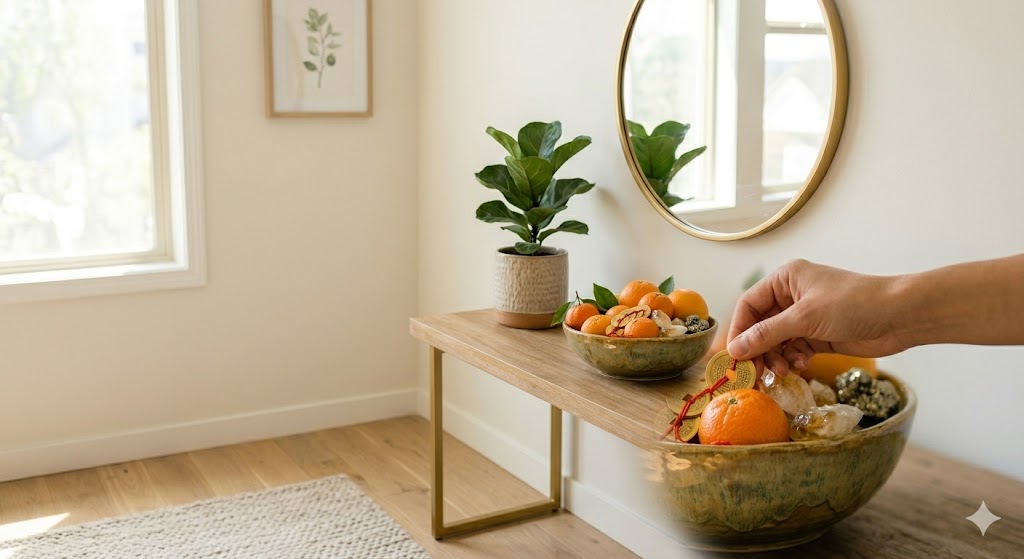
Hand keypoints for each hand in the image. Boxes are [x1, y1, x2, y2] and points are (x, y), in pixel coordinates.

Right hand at [726, 259, 907, 374]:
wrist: (900, 316)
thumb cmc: (853, 304)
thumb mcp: (805, 318)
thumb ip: (767, 334)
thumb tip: (735, 349)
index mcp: (785, 279)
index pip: (749, 305)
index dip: (739, 330)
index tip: (734, 356)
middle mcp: (792, 296)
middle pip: (760, 326)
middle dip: (757, 349)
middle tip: (756, 373)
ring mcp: (806, 317)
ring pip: (776, 341)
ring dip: (775, 357)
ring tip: (782, 370)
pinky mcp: (819, 335)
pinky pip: (793, 350)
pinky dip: (792, 360)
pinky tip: (801, 365)